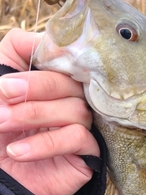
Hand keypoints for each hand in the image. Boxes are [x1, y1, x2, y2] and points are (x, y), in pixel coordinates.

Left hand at [0, 28, 99, 194]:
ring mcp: (83, 127)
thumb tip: (40, 41)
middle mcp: (72, 101)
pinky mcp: (88, 153)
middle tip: (2, 97)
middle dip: (33, 87)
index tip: (10, 78)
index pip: (63, 57)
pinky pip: (78, 138)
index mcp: (52, 82)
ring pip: (76, 109)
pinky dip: (45, 143)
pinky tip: (19, 152)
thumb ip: (13, 57)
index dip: (44, 59)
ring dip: (34, 115)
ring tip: (3, 125)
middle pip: (71, 82)